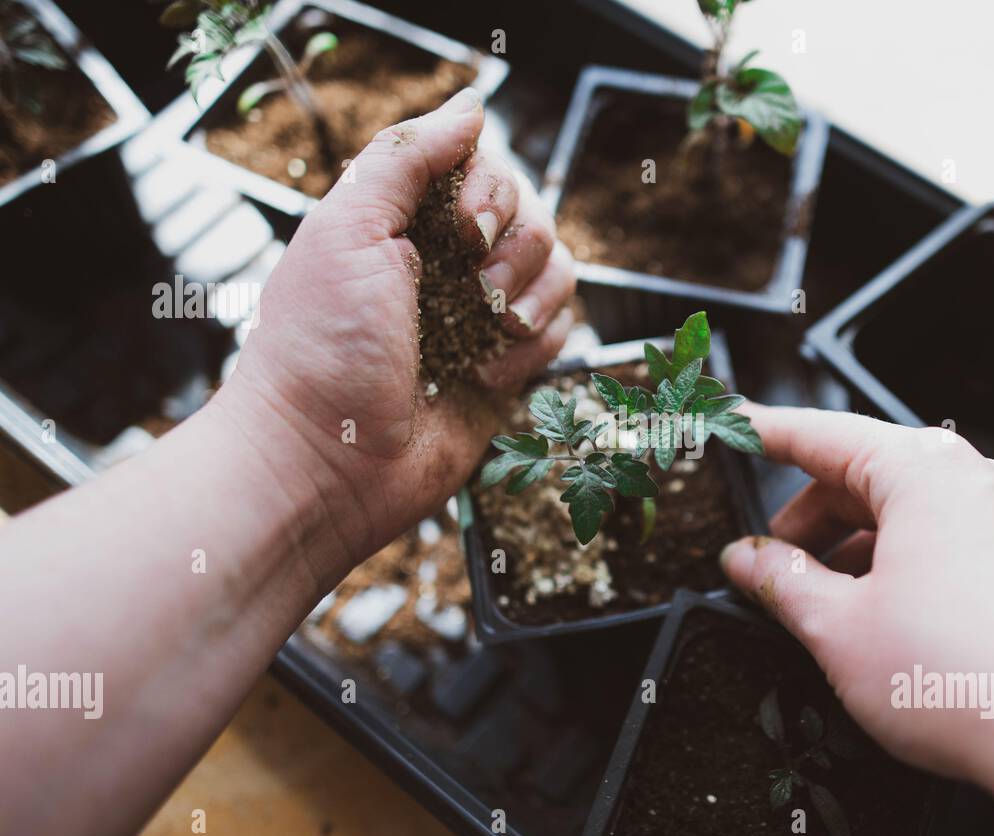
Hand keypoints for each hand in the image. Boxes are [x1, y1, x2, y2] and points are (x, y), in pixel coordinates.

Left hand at [218, 88, 574, 563]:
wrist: (329, 462)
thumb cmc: (323, 345)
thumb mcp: (346, 228)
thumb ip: (405, 156)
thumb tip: (473, 105)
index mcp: (408, 221)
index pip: (488, 168)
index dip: (493, 192)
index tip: (463, 231)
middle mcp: (451, 262)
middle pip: (534, 215)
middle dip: (514, 250)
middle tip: (473, 290)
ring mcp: (483, 317)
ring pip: (559, 270)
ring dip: (530, 298)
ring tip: (486, 332)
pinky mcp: (508, 370)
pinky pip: (561, 332)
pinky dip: (532, 350)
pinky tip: (484, 377)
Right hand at [719, 405, 993, 781]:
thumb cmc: (969, 677)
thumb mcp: (839, 628)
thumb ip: (781, 582)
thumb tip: (746, 559)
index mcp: (921, 473)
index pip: (821, 434)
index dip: (764, 432)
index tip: (732, 423)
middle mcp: (968, 483)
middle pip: (859, 476)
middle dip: (804, 518)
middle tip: (763, 563)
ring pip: (898, 514)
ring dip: (845, 550)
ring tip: (816, 606)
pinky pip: (935, 544)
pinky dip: (889, 567)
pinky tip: (870, 620)